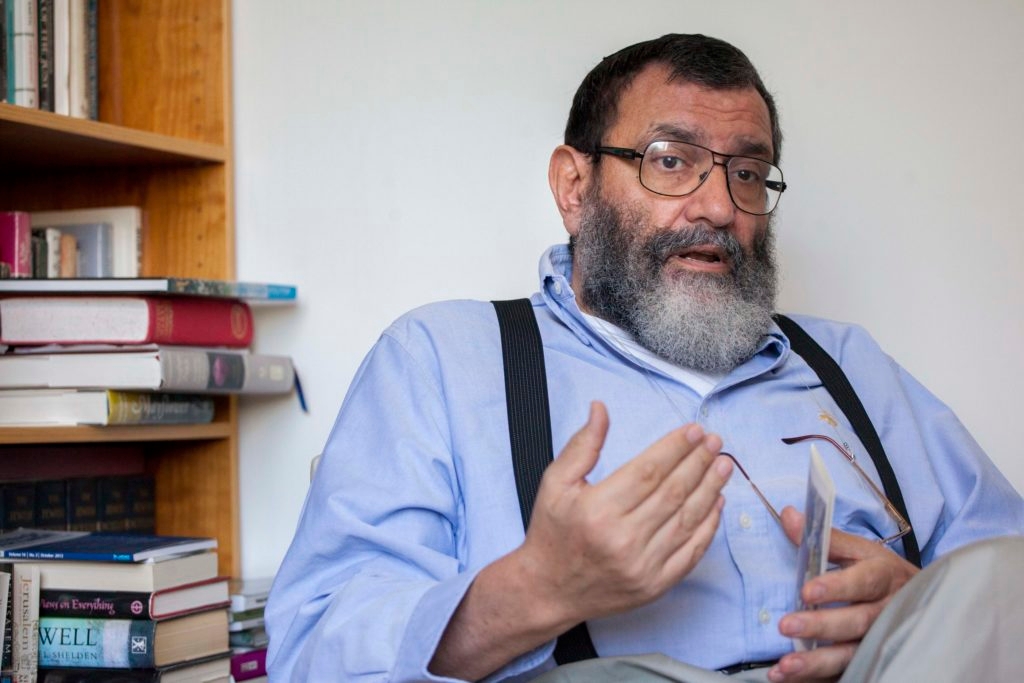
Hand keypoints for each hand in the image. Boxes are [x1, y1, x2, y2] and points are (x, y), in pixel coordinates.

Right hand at [516, 401, 733, 629]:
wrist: (548, 590)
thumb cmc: (552, 533)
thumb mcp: (555, 483)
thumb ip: (582, 445)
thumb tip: (601, 409)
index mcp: (598, 510)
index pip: (649, 471)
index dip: (675, 448)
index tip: (693, 430)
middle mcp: (623, 539)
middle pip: (673, 492)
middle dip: (699, 461)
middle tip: (714, 441)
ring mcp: (643, 566)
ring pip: (688, 519)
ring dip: (710, 488)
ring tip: (723, 464)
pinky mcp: (656, 585)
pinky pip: (692, 552)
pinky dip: (709, 526)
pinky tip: (717, 503)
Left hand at [768, 507, 919, 681]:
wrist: (922, 602)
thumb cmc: (883, 574)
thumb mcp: (861, 550)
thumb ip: (825, 537)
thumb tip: (788, 515)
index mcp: (883, 577)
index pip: (862, 582)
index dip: (836, 587)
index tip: (807, 591)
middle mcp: (886, 613)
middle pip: (857, 623)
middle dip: (821, 627)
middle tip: (786, 626)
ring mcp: (882, 643)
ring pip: (853, 656)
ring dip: (817, 664)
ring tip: (785, 667)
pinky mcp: (873, 663)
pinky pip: (847, 675)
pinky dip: (818, 680)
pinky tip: (790, 681)